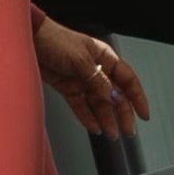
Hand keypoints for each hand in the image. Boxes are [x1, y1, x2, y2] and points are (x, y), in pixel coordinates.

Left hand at [36, 15, 149, 138]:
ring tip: (111, 134)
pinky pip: (81, 107)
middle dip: (123, 114)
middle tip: (128, 131)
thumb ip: (97, 79)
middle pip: (115, 96)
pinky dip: (88, 118)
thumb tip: (111, 96)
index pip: (128, 79)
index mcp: (105, 57)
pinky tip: (94, 128)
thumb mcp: (79, 59)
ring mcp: (82, 80)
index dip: (138, 97)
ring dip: (106, 119)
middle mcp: (96, 70)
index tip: (144, 114)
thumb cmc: (55, 40)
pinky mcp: (68, 88)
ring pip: (99, 104)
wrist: (29, 41)